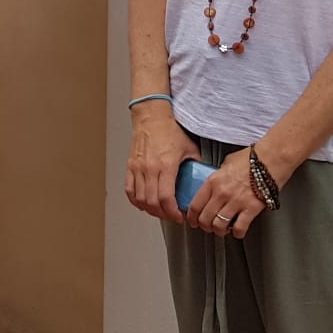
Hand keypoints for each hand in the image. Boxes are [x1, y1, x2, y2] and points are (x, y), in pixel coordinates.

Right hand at [126, 103, 199, 223]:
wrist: (152, 116)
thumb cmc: (169, 129)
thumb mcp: (190, 149)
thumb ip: (195, 167)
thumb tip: (202, 181)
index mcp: (166, 165)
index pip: (166, 198)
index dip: (172, 212)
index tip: (179, 216)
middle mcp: (149, 168)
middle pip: (152, 202)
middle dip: (163, 214)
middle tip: (171, 216)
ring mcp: (138, 168)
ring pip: (140, 199)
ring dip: (150, 209)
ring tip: (159, 211)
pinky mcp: (131, 166)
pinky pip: (130, 190)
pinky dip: (136, 200)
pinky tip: (143, 203)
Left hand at [185, 147, 268, 238]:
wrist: (273, 157)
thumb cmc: (253, 158)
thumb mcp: (227, 163)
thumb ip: (218, 175)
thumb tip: (215, 184)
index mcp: (213, 181)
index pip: (195, 205)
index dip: (191, 217)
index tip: (192, 221)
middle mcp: (222, 192)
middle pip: (205, 218)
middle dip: (204, 226)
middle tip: (207, 227)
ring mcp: (236, 201)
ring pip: (219, 226)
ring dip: (219, 231)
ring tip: (221, 230)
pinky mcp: (251, 208)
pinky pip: (239, 227)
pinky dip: (237, 233)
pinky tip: (237, 231)